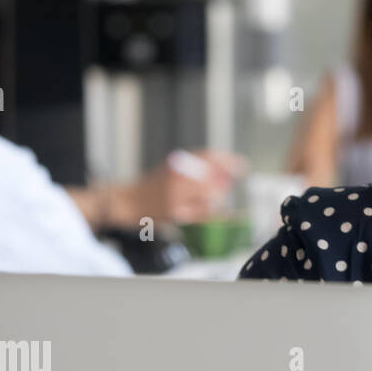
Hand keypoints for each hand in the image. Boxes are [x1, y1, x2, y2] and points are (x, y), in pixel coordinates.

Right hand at [123, 149, 246, 225]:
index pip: (210, 156)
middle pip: (213, 179)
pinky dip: (207, 212)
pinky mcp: (174, 212)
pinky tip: (203, 210)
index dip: (229, 161)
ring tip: (209, 200)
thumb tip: (228, 173)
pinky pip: (201, 214)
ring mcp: (175, 195)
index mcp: (178, 162)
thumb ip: (197, 168)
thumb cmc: (155, 185)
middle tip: (226, 187)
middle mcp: (177, 176)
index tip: (242, 166)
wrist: (129, 201)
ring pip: (210, 198)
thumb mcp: (173, 168)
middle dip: (223, 185)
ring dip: (216, 200)